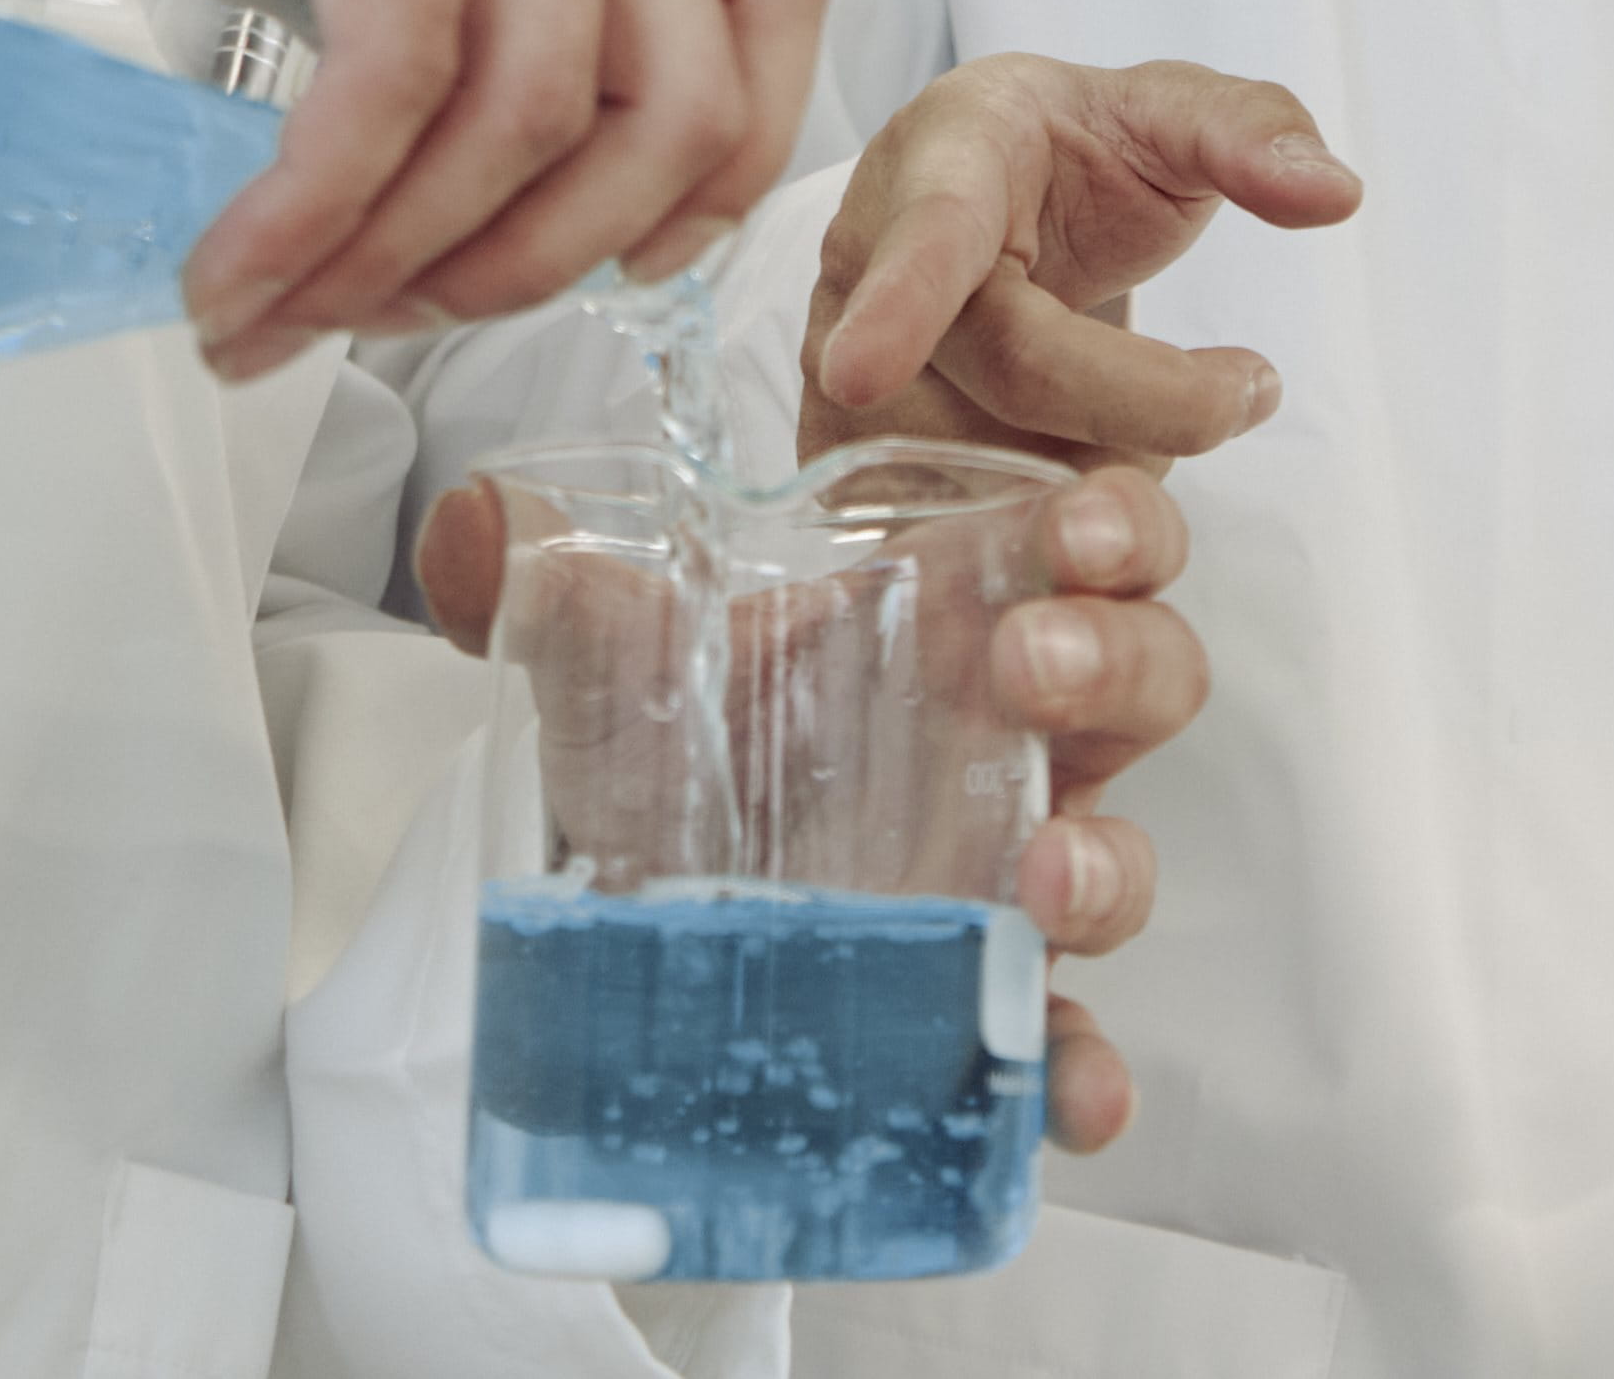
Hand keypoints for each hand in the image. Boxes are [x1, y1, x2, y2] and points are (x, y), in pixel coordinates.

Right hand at [74, 0, 825, 371]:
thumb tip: (406, 201)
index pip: (764, 8)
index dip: (715, 177)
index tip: (595, 273)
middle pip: (674, 103)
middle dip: (537, 265)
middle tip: (384, 323)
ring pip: (541, 104)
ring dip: (406, 255)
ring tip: (276, 312)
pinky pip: (402, 58)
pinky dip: (321, 199)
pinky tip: (239, 262)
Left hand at [419, 463, 1206, 1150]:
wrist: (623, 887)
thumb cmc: (672, 735)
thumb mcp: (605, 647)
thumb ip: (544, 576)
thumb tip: (466, 525)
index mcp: (958, 611)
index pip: (1093, 540)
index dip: (1119, 524)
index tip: (1080, 523)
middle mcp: (1008, 737)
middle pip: (1147, 676)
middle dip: (1115, 660)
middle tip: (1031, 661)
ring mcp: (1003, 873)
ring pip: (1121, 857)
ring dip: (1109, 864)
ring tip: (1042, 874)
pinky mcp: (971, 1001)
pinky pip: (1058, 1040)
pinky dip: (1079, 1069)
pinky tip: (1071, 1090)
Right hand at [802, 56, 1362, 466]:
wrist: (991, 199)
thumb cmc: (1072, 155)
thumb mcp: (1164, 112)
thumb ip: (1251, 131)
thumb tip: (1335, 194)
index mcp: (943, 155)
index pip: (924, 236)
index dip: (898, 306)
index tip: (863, 374)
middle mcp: (863, 265)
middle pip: (1013, 376)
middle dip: (1152, 400)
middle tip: (1252, 386)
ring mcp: (843, 374)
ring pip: (999, 471)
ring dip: (1106, 453)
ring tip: (1140, 392)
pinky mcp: (853, 465)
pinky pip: (970, 526)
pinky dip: (1058, 503)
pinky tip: (1083, 445)